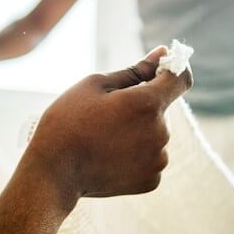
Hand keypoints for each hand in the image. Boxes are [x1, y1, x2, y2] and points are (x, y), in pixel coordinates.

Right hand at [0, 47, 191, 233]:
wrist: (54, 174)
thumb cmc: (68, 122)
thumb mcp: (95, 85)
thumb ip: (136, 70)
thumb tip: (162, 53)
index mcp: (147, 103)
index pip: (180, 78)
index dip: (171, 69)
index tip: (158, 69)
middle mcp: (160, 132)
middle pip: (161, 109)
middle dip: (141, 106)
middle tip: (106, 116)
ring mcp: (158, 160)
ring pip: (155, 135)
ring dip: (138, 132)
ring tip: (104, 139)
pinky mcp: (151, 181)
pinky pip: (150, 159)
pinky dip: (135, 156)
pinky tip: (110, 157)